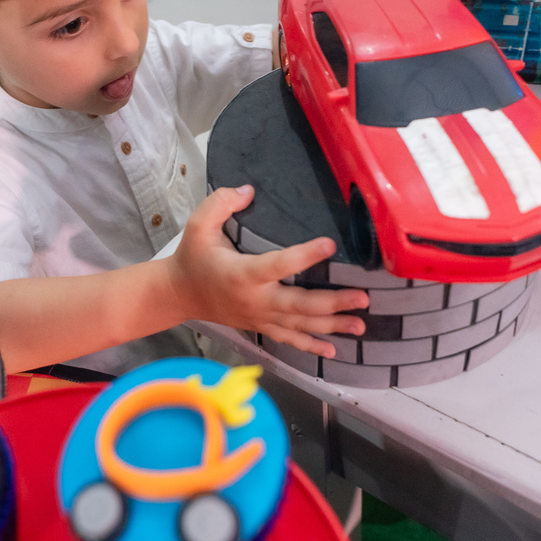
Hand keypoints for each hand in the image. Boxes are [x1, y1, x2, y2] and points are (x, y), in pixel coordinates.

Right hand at [167, 186, 368, 356]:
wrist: (178, 294)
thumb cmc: (192, 257)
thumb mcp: (198, 224)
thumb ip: (221, 203)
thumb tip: (248, 190)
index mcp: (243, 273)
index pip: (279, 265)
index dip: (305, 256)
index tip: (329, 245)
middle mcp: (255, 299)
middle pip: (300, 304)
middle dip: (334, 303)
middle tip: (362, 297)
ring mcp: (259, 317)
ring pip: (301, 325)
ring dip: (333, 326)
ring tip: (361, 325)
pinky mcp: (260, 326)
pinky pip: (289, 339)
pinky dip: (311, 346)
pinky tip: (334, 350)